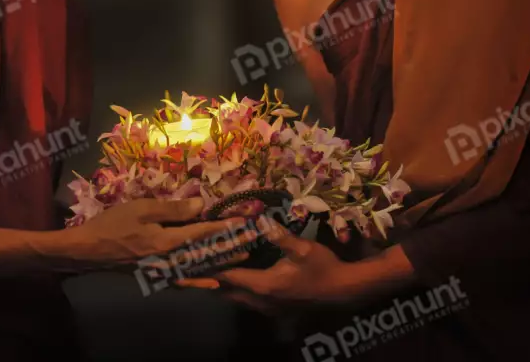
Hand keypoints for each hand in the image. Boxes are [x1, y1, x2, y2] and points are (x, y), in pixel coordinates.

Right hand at [64, 198, 254, 268]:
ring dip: (223, 262)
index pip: (204, 233)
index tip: (246, 221)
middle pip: (207, 252)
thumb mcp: (142, 209)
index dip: (226, 227)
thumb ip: (172, 209)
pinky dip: (199, 282)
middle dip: (231, 244)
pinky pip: (183, 281)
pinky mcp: (156, 276)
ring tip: (244, 257)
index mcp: (167, 241)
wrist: (88, 249)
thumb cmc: (113, 224)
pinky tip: (212, 283)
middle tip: (253, 238)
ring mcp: (164, 271)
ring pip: (200, 268)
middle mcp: (170, 260)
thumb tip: (201, 205)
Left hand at [175, 221, 356, 314]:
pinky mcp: (275, 309)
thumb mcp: (303, 249)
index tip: (186, 265)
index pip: (226, 278)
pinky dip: (235, 289)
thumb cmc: (323, 267)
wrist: (344, 291)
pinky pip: (246, 300)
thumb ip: (280, 236)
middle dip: (206, 280)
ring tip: (206, 270)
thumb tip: (261, 221)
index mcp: (264, 286)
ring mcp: (268, 308)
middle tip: (190, 267)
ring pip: (235, 298)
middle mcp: (261, 301)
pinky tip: (234, 277)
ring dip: (220, 286)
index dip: (205, 271)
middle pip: (225, 292)